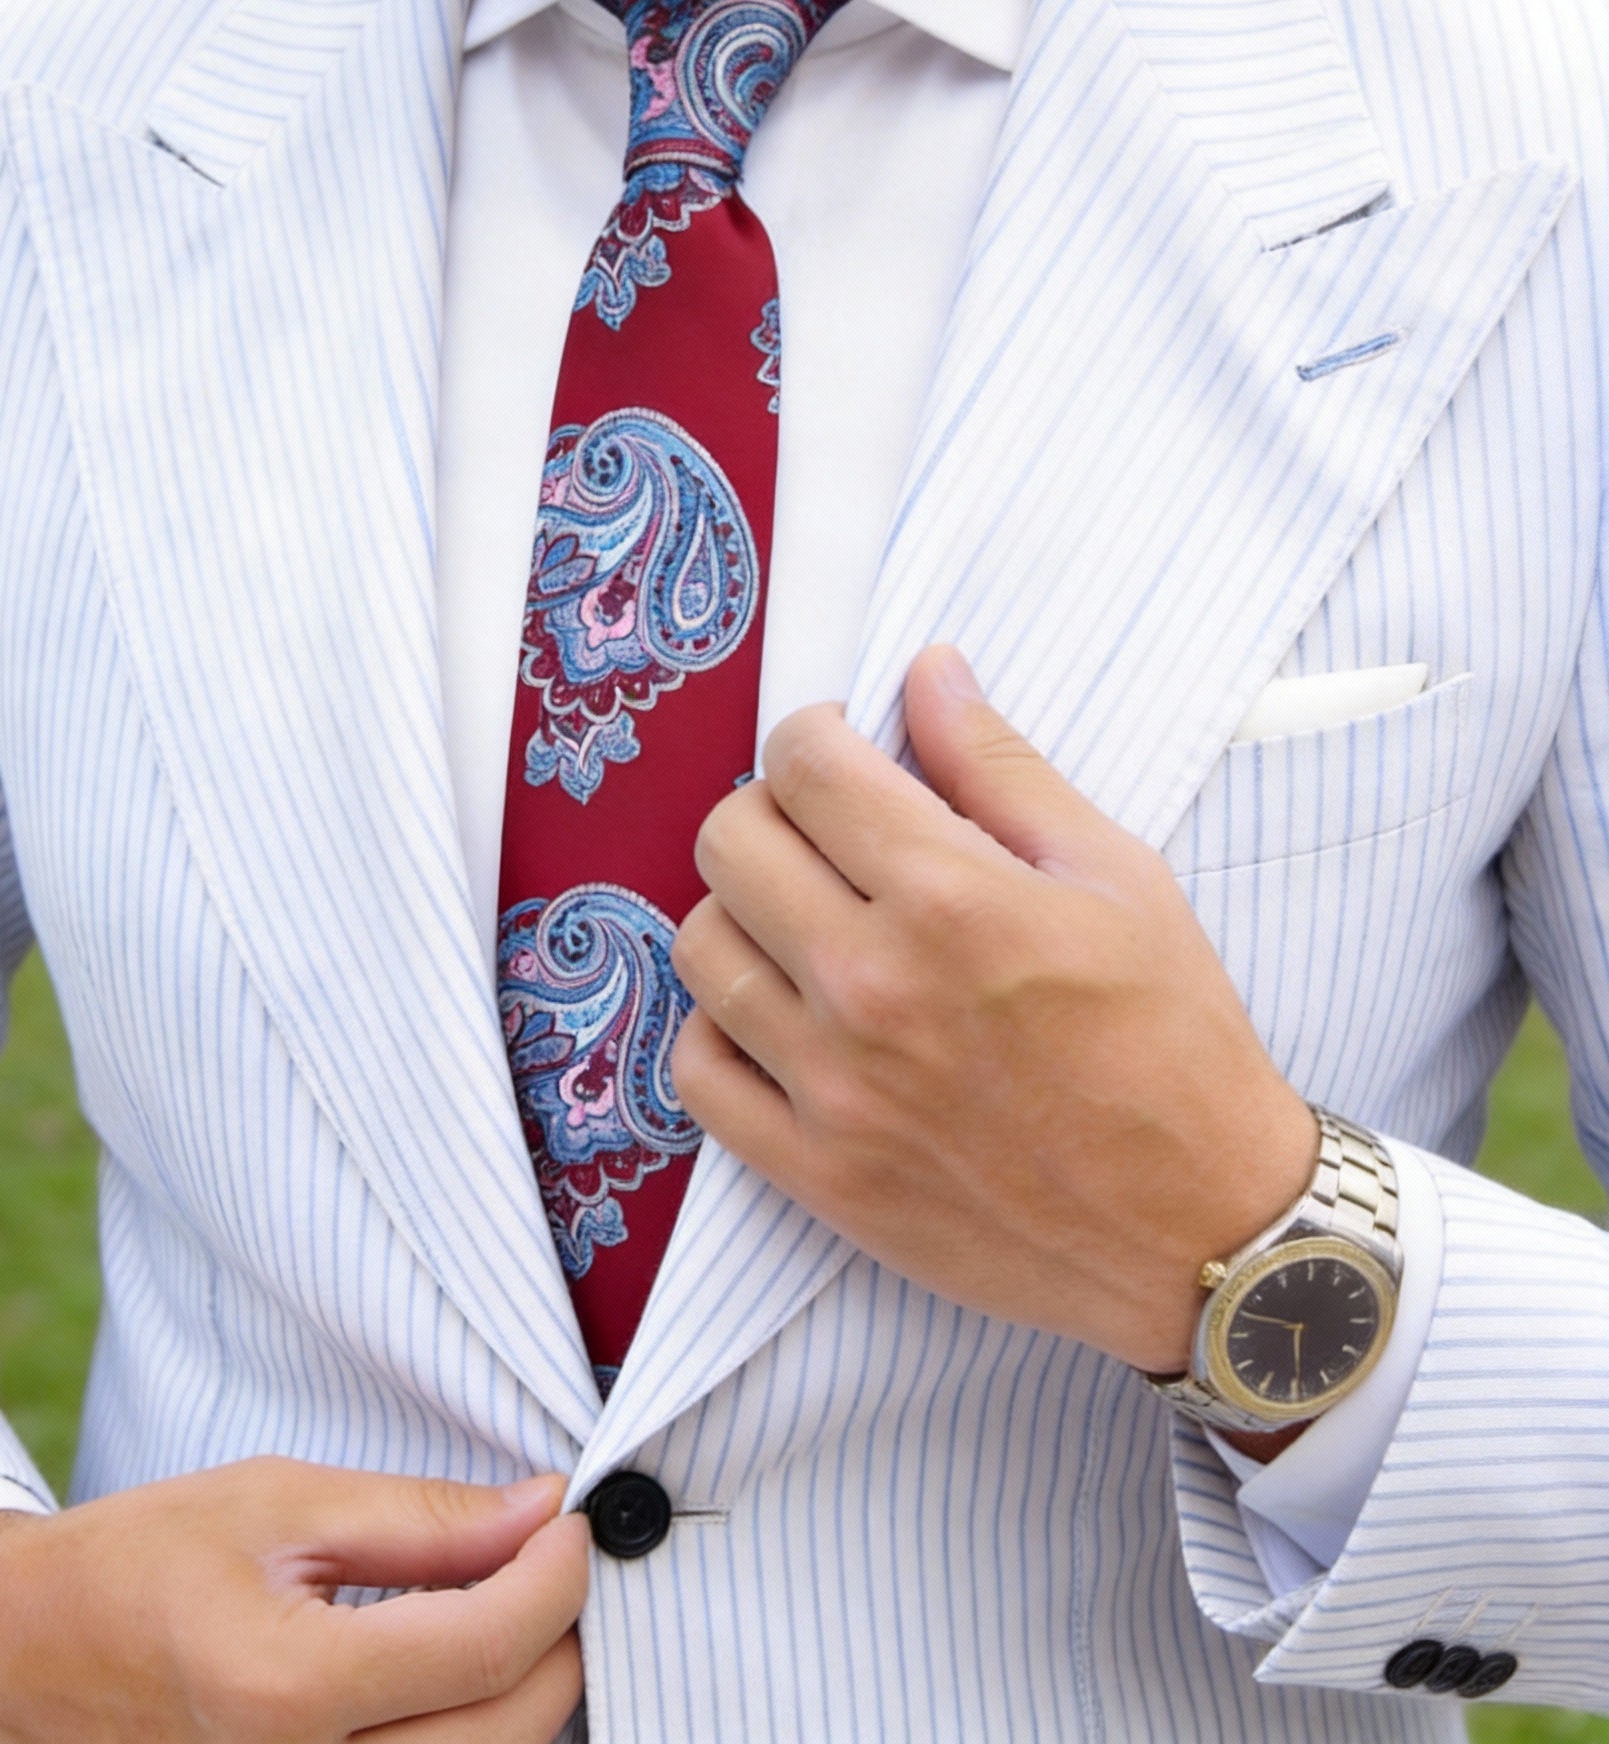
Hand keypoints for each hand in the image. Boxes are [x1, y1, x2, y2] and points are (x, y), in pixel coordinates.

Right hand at [0, 1460, 588, 1742]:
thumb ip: (423, 1520)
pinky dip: (465, 1739)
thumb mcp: (281, 1505)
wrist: (20, 1657)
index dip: (556, 1574)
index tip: (573, 1519)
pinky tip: (459, 1684)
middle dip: (559, 1640)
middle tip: (552, 1563)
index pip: (488, 1646)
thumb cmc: (140, 1563)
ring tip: (509, 1615)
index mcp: (287, 1690)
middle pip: (509, 1734)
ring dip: (522, 1701)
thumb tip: (541, 1511)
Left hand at [670, 644, 1317, 1376]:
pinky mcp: (816, 1173)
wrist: (1203, 1229)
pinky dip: (719, 1031)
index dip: (815, 736)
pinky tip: (779, 1017)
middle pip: (729, 843)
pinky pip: (696, 1074)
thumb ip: (1003, 766)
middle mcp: (871, 985)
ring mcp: (833, 1087)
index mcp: (950, 897)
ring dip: (742, 916)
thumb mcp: (1116, 876)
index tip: (841, 751)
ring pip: (700, 948)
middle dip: (769, 812)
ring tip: (805, 926)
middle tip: (823, 835)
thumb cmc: (1174, 1042)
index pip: (804, 765)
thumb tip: (929, 670)